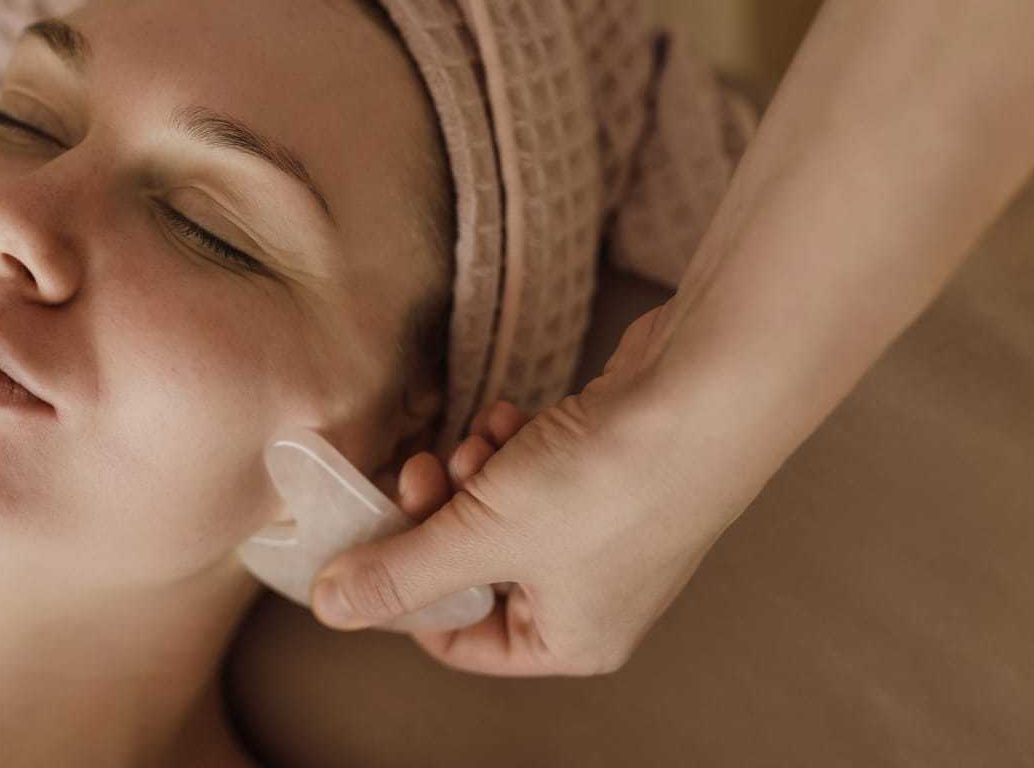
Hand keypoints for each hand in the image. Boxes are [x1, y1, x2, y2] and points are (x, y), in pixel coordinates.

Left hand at [309, 303, 751, 676]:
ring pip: (498, 512)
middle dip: (438, 515)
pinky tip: (512, 417)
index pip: (460, 640)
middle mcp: (593, 597)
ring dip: (472, 472)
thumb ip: (400, 571)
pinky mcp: (608, 471)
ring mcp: (606, 531)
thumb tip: (329, 608)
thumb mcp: (481, 535)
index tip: (374, 537)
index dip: (408, 591)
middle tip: (419, 470)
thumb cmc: (605, 483)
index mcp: (571, 639)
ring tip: (479, 439)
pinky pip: (532, 472)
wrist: (704, 393)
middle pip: (474, 569)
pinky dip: (510, 445)